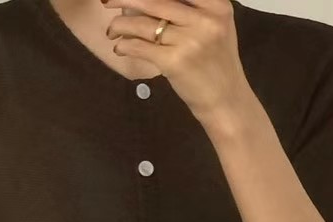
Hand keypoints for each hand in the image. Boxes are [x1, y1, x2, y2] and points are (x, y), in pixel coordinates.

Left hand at [101, 0, 252, 128]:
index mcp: (215, 5)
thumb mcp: (215, 27)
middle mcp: (204, 19)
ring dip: (120, 25)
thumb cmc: (216, 63)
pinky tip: (120, 47)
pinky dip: (125, 45)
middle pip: (153, 0)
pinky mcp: (175, 62)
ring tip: (112, 30)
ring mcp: (189, 41)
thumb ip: (191, 9)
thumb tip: (145, 1)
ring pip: (142, 24)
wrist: (226, 101)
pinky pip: (140, 47)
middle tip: (106, 0)